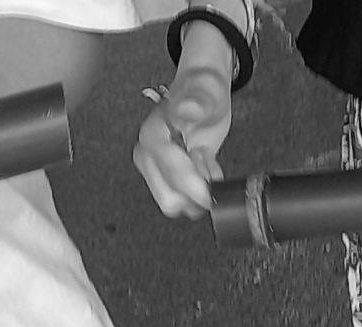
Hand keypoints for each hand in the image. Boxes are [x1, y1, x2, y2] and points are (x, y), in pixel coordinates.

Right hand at [132, 41, 236, 217]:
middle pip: (169, 198)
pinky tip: (205, 166)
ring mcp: (156, 168)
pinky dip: (200, 190)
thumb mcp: (207, 91)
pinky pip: (185, 199)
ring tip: (205, 162)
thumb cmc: (202, 90)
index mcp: (152, 136)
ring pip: (177, 202)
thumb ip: (197, 102)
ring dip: (198, 191)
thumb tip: (187, 109)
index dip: (195, 187)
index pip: (171, 174)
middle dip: (195, 192)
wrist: (203, 90)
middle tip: (207, 165)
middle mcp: (148, 155)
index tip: (213, 190)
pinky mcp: (168, 176)